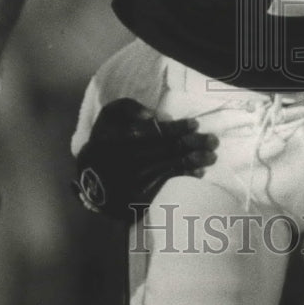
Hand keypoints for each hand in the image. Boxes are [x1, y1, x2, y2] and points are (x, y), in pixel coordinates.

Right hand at [73, 98, 218, 221]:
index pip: (155, 133)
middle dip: (194, 144)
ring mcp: (132, 182)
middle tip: (214, 140)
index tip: (195, 124)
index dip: (178, 128)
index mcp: (119, 139)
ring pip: (170, 167)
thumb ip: (129, 108)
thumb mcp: (110, 114)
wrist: (89, 177)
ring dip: (195, 161)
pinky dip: (184, 177)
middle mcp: (126, 161)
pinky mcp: (138, 197)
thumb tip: (154, 115)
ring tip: (213, 156)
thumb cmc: (105, 139)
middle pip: (167, 150)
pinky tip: (199, 172)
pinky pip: (166, 185)